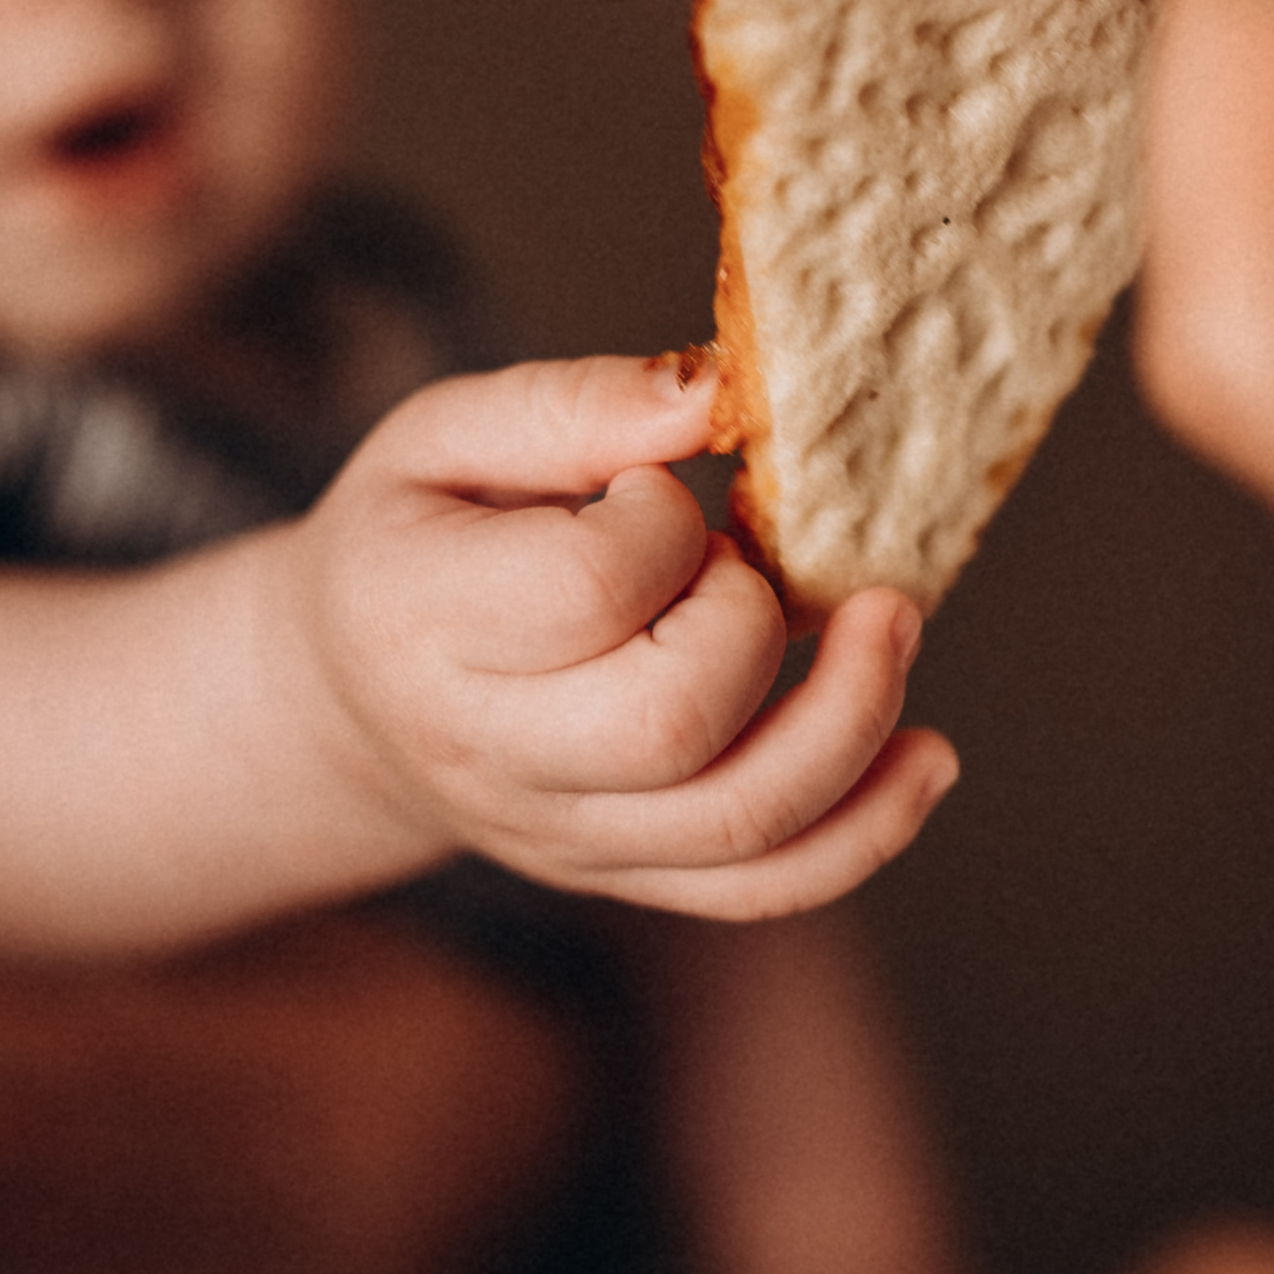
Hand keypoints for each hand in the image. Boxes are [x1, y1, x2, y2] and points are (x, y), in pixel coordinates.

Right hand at [290, 353, 957, 917]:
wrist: (349, 698)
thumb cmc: (415, 537)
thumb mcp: (443, 437)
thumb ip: (572, 405)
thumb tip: (715, 387)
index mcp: (424, 619)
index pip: (588, 590)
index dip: (662, 525)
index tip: (656, 492)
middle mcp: (486, 751)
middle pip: (672, 723)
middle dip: (756, 621)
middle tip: (757, 556)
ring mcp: (560, 833)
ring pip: (739, 821)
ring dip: (852, 721)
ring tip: (893, 622)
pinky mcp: (624, 875)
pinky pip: (763, 887)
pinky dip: (866, 830)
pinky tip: (924, 756)